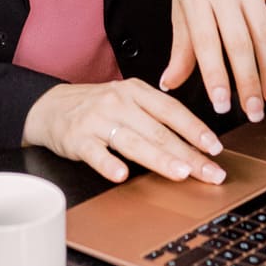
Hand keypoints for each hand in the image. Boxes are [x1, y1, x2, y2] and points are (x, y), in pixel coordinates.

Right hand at [22, 77, 226, 184]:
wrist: (50, 106)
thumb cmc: (97, 107)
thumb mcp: (128, 101)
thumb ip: (156, 116)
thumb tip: (195, 144)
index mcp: (136, 91)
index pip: (172, 111)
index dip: (196, 130)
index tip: (215, 148)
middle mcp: (119, 102)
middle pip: (159, 131)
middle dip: (189, 154)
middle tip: (210, 173)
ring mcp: (97, 119)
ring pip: (133, 141)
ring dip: (159, 158)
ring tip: (181, 172)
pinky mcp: (77, 138)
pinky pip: (95, 152)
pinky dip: (108, 164)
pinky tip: (121, 174)